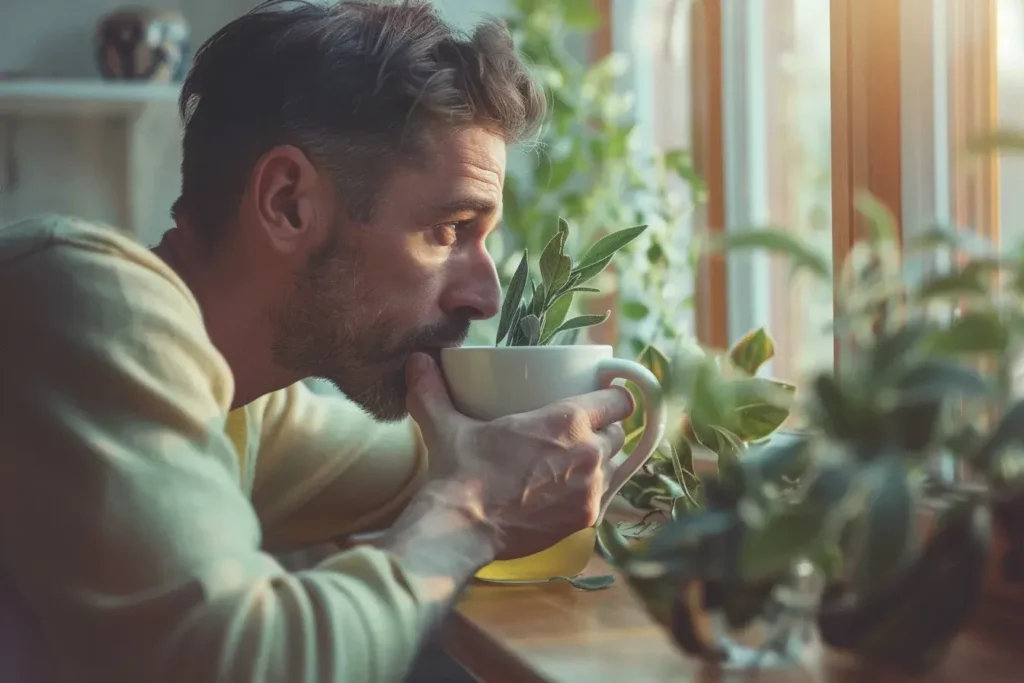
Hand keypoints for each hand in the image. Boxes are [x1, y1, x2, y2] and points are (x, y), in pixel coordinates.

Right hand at [404, 352, 631, 559]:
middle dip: (604, 430)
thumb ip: (433, 390)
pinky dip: (590, 492)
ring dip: (601, 462)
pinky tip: (568, 490)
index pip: (619, 401)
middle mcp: (589, 453)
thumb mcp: (448, 426)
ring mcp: (591, 491)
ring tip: (574, 461)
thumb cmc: (461, 472)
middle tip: (580, 431)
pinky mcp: (585, 520)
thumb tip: (418, 360)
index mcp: (567, 421)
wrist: (461, 529)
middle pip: (619, 434)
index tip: (601, 397)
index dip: (613, 398)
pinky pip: (602, 498)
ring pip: (615, 467)